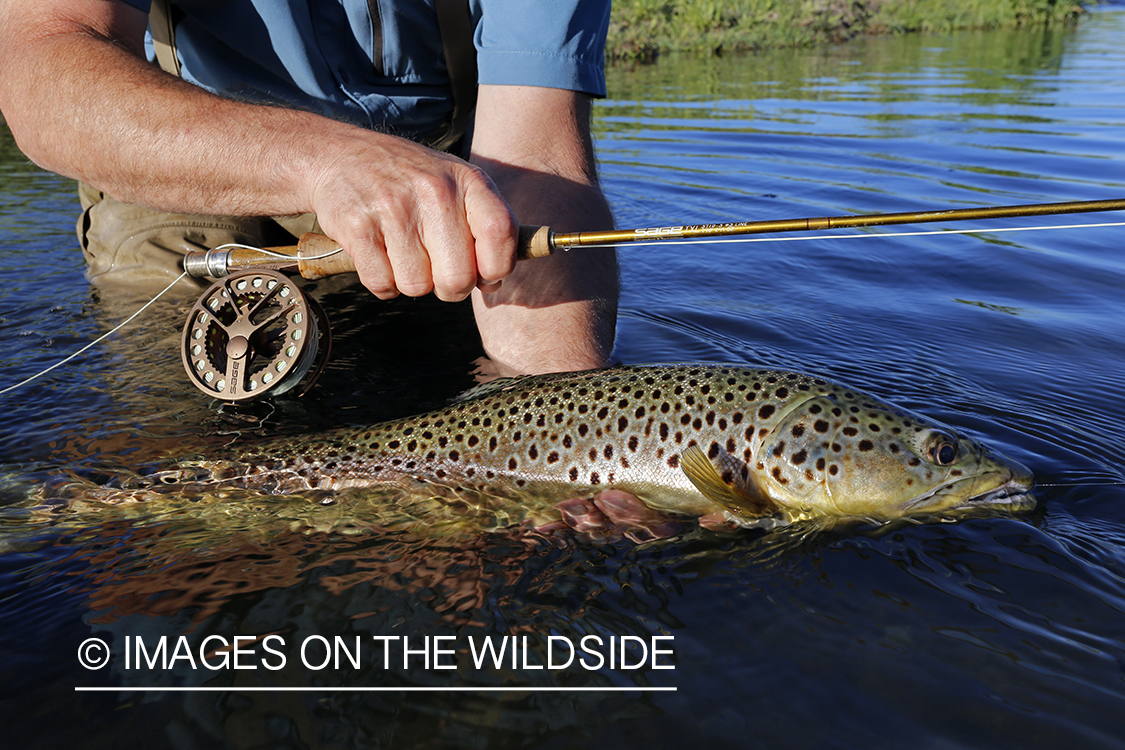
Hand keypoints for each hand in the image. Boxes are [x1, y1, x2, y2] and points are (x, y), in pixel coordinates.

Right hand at [305, 132, 519, 300]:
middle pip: (458, 278)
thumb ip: (484, 226)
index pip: (500, 234)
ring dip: (411, 282)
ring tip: (404, 252)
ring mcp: (394, 208)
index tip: (484, 273)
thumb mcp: (455, 184)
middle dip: (449, 287)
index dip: (497, 268)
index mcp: (467, 181)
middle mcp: (434, 191)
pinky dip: (382, 281)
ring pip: (417, 287)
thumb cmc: (409, 181)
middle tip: (437, 269)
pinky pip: (382, 284)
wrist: (339, 156)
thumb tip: (494, 282)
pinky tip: (380, 255)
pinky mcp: (359, 227)